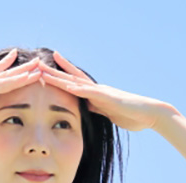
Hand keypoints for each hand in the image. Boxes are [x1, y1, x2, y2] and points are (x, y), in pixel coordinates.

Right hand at [0, 49, 41, 118]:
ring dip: (27, 71)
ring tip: (40, 65)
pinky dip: (21, 79)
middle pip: (6, 72)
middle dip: (20, 67)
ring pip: (11, 76)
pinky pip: (9, 83)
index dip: (3, 66)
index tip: (12, 57)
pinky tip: (32, 76)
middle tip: (34, 60)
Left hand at [38, 51, 172, 131]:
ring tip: (43, 70)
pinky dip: (78, 88)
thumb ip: (96, 108)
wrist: (149, 114)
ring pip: (76, 82)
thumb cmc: (131, 115)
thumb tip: (85, 107)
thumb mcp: (107, 113)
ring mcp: (101, 92)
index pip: (73, 82)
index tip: (44, 69)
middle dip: (52, 71)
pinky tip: (66, 84)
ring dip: (59, 76)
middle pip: (70, 78)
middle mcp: (96, 89)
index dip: (59, 75)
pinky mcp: (108, 98)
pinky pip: (90, 92)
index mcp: (95, 94)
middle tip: (35, 63)